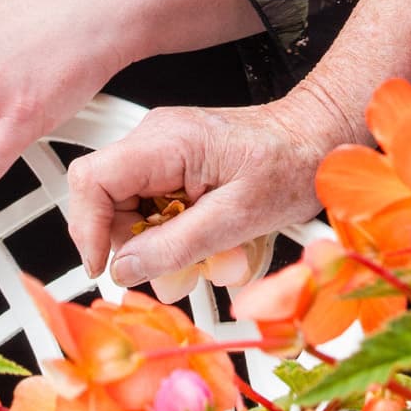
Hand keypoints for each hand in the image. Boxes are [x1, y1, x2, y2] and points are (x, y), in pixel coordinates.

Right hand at [65, 87, 358, 293]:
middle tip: (173, 272)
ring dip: (163, 246)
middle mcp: (157, 139)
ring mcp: (165, 151)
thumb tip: (125, 268)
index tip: (105, 267)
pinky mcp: (177, 166)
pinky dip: (178, 235)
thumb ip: (177, 244)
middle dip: (135, 247)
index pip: (92, 180)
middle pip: (107, 202)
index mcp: (166, 141)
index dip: (88, 229)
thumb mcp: (239, 217)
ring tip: (209, 258)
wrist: (321, 140)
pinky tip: (213, 242)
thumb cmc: (294, 163)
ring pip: (130, 211)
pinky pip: (155, 209)